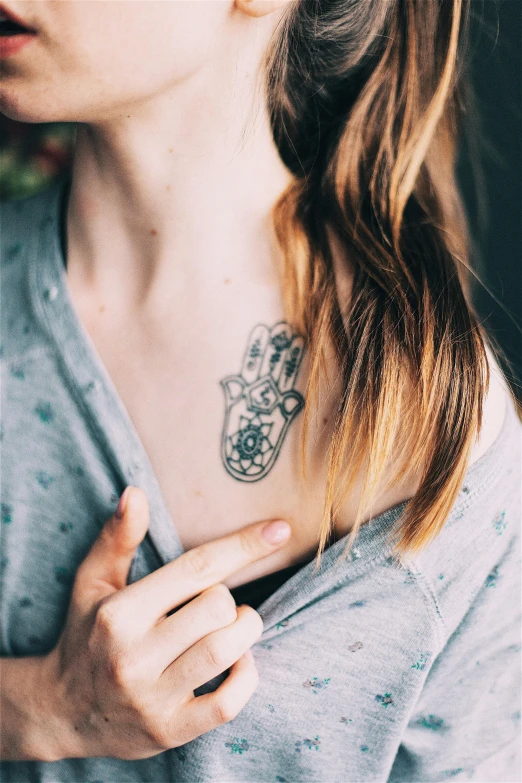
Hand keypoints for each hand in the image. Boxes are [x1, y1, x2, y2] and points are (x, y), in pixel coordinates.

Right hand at [40, 487, 291, 760]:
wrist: (62, 711)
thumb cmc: (86, 633)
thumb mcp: (92, 582)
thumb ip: (117, 537)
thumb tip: (135, 493)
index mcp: (120, 613)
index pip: (196, 568)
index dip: (244, 546)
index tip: (279, 529)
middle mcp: (134, 656)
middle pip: (218, 608)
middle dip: (230, 600)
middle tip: (218, 603)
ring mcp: (152, 698)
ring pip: (225, 651)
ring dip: (244, 631)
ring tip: (233, 626)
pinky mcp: (169, 731)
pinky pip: (227, 704)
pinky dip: (246, 677)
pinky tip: (238, 662)